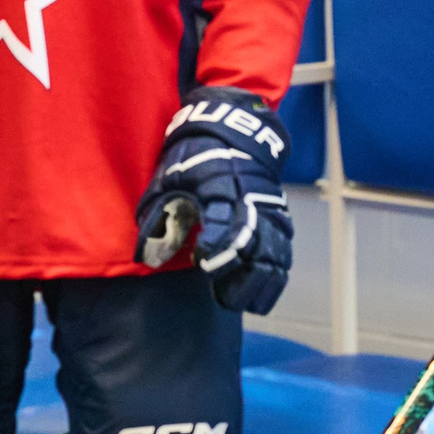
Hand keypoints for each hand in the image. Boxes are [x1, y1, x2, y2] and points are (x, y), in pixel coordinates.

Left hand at [133, 86, 292, 313]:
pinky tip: (260, 299)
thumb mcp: (168, 177)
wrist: (237, 130)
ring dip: (259, 282)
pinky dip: (275, 279)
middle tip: (220, 296)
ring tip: (239, 302)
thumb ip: (158, 216)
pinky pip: (285, 254)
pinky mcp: (281, 218)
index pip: (224, 222)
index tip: (201, 262)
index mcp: (220, 185)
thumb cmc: (195, 156)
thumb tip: (148, 258)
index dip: (216, 247)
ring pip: (276, 253)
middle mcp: (251, 199)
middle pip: (256, 244)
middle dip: (240, 276)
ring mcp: (270, 210)